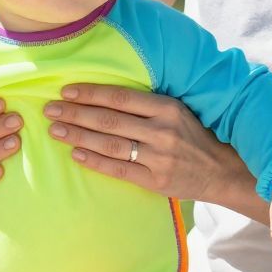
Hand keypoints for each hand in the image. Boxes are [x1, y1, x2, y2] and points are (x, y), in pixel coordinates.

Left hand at [42, 84, 250, 203]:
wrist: (221, 171)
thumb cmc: (193, 136)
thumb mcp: (177, 111)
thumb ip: (146, 105)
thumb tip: (101, 96)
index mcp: (167, 107)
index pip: (120, 97)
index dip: (90, 93)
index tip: (66, 91)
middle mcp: (163, 130)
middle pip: (109, 120)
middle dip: (75, 114)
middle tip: (50, 110)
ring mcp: (159, 157)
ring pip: (110, 144)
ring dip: (78, 136)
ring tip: (56, 131)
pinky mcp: (156, 180)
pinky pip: (118, 169)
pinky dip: (95, 161)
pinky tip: (75, 154)